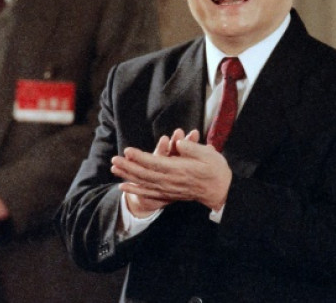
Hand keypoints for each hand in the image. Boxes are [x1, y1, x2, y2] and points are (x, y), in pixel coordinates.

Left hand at [111, 130, 230, 211]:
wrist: (221, 191)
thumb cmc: (216, 169)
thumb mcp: (208, 154)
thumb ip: (192, 148)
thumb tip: (177, 143)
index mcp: (179, 169)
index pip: (155, 163)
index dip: (140, 157)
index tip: (127, 150)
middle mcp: (171, 181)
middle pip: (145, 174)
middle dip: (128, 167)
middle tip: (114, 159)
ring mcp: (168, 189)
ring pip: (144, 183)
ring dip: (128, 176)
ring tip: (114, 169)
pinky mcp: (168, 193)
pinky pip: (148, 192)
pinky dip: (135, 190)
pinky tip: (123, 187)